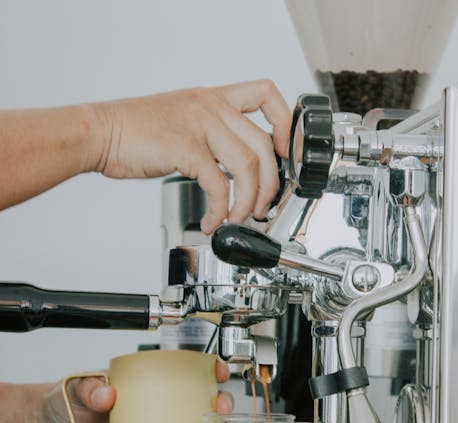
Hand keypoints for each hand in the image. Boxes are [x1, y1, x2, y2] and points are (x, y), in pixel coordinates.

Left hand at [39, 359, 231, 422]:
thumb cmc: (66, 400)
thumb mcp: (77, 386)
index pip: (183, 372)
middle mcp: (155, 408)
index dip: (207, 370)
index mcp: (145, 383)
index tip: (218, 371)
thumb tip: (106, 395)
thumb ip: (89, 388)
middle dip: (217, 405)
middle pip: (196, 403)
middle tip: (218, 408)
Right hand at [92, 79, 291, 232]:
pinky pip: (219, 184)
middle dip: (271, 184)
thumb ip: (212, 136)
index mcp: (213, 99)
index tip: (284, 150)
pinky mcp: (186, 148)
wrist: (100, 132)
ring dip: (249, 201)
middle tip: (263, 205)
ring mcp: (199, 125)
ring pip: (248, 166)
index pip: (266, 94)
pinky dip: (221, 210)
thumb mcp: (183, 121)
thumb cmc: (135, 131)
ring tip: (238, 218)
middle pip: (264, 144)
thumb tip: (234, 169)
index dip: (285, 122)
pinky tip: (212, 221)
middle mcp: (211, 107)